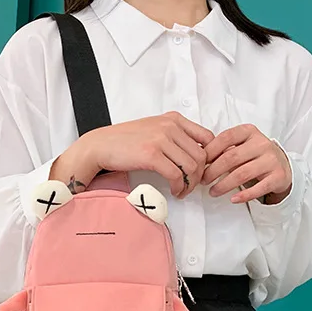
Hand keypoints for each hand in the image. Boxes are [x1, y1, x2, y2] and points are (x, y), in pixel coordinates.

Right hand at [50, 112, 213, 198]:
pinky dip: (179, 187)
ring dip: (190, 183)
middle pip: (201, 155)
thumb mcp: (154, 129)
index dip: (210, 157)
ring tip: (182, 190)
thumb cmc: (125, 141)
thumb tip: (193, 154)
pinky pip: (176, 175)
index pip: (207, 137)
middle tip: (192, 185)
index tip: (202, 170)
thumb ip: (174, 136)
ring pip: (191, 166)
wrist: (101, 145)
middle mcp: (170, 126)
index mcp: (173, 119)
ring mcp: (161, 139)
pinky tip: (174, 191)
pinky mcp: (152, 155)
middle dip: (200, 175)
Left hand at [201, 124, 291, 203]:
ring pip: (242, 174)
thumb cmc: (254, 156)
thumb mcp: (241, 146)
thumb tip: (198, 159)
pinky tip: (233, 199)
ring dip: (223, 185)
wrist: (282, 166)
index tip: (200, 164)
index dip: (210, 151)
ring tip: (213, 192)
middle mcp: (262, 144)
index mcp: (249, 132)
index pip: (226, 137)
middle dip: (213, 171)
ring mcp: (271, 160)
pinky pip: (258, 188)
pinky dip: (244, 195)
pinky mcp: (278, 176)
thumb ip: (223, 149)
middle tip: (203, 180)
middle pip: (231, 157)